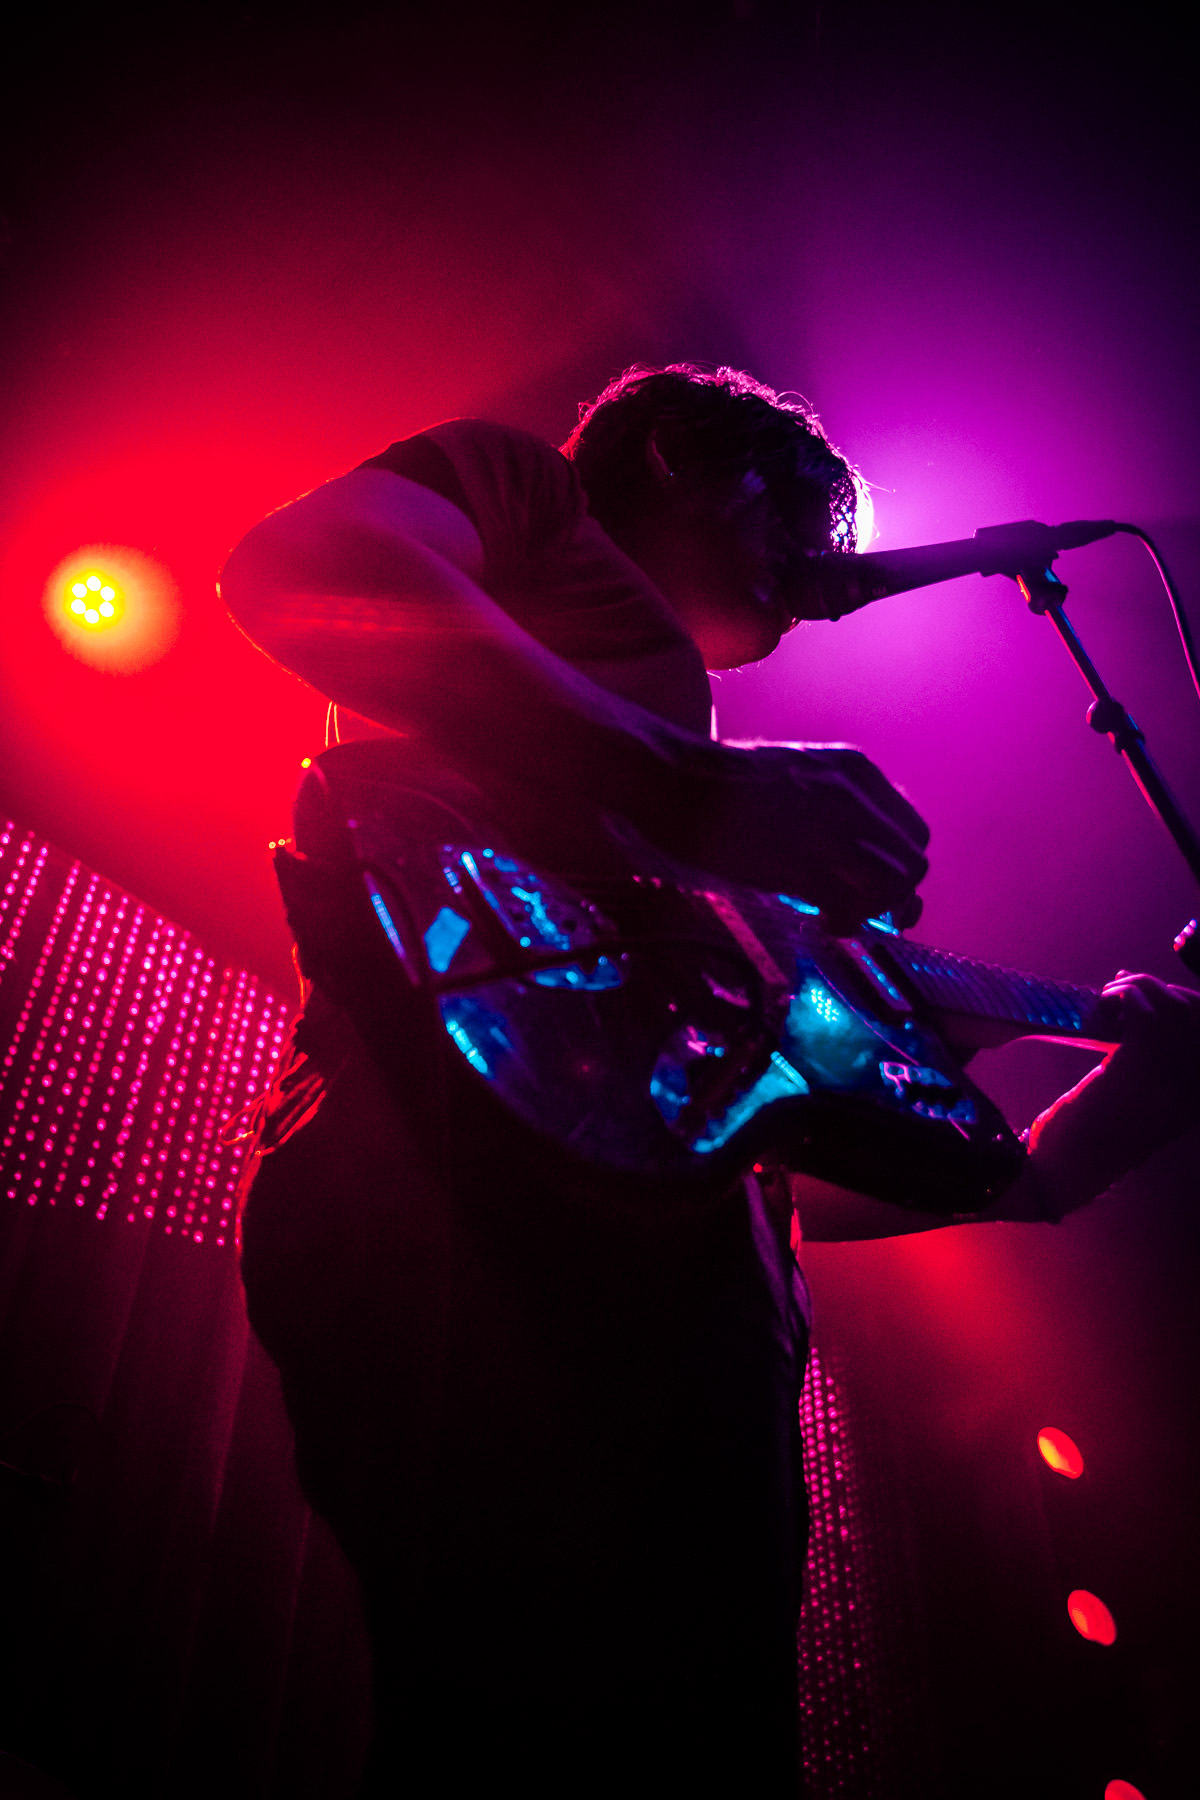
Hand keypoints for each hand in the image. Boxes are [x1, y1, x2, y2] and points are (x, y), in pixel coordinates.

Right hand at [670, 740, 929, 932]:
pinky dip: (847, 922)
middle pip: (912, 861)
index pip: (911, 829)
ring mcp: (831, 830)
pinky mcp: (804, 864)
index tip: (880, 884)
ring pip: (895, 884)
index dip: (899, 863)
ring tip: (845, 918)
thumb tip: (851, 843)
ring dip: (876, 910)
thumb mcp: (797, 771)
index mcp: (854, 770)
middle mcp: (854, 797)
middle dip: (896, 894)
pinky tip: (826, 923)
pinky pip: (853, 905)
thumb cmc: (721, 780)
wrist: (676, 778)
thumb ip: (833, 800)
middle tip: (871, 912)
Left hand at [1026, 972, 1199, 1215]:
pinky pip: (1144, 1012)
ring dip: (1140, 988)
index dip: (1185, 1001)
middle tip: (1124, 987)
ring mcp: (1169, 1080)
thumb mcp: (1134, 1102)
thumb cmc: (1092, 1136)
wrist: (1067, 1172)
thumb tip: (1142, 1010)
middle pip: (1196, 1014)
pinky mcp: (1137, 1070)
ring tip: (1110, 996)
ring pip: (1172, 1007)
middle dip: (1161, 988)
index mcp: (1195, 1097)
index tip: (1153, 991)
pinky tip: (1102, 1005)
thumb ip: (1149, 1066)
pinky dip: (1123, 997)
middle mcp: (1193, 1088)